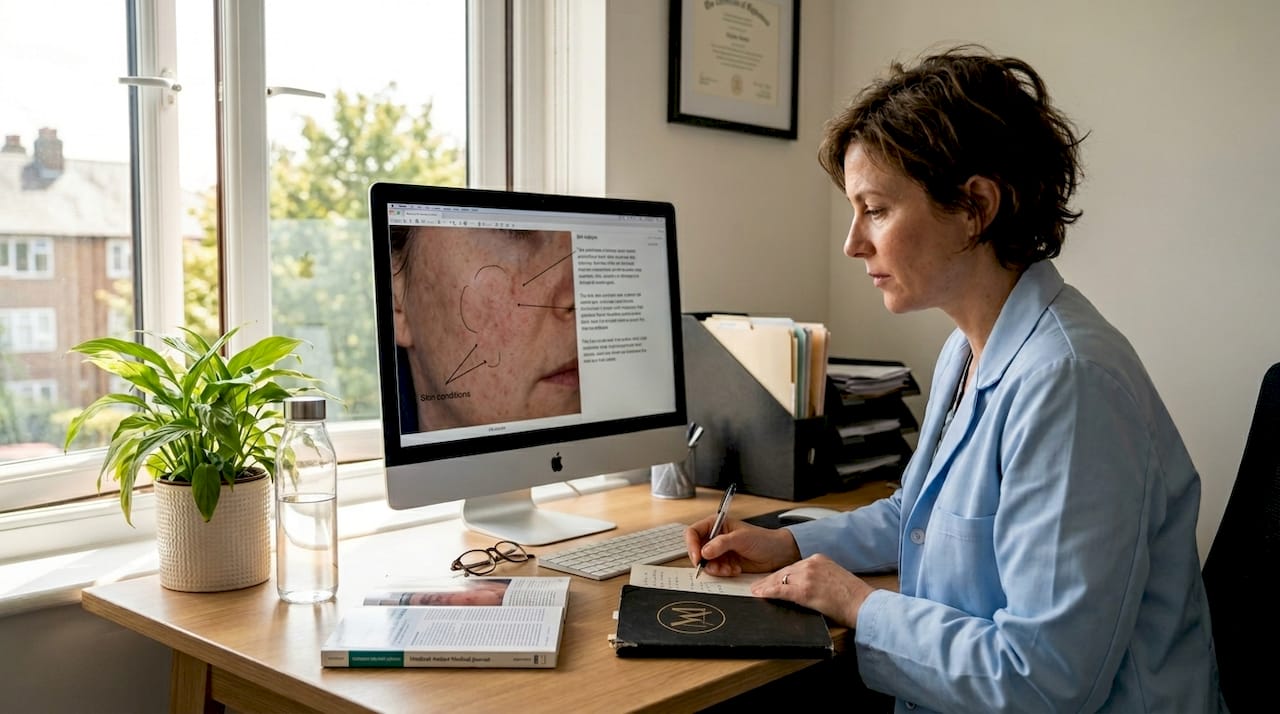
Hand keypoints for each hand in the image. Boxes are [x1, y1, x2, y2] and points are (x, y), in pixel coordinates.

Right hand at [683, 516, 800, 575]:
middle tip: (715, 566)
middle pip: (696, 549)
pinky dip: (723, 572)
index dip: (692, 545)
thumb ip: (721, 543)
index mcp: (716, 524)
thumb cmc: (762, 539)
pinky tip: (735, 570)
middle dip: (704, 560)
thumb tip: (704, 551)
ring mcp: (720, 551)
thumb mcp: (741, 538)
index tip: (698, 557)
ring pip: (706, 563)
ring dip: (716, 568)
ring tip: (729, 568)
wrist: (777, 554)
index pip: (694, 532)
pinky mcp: (725, 563)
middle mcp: (715, 537)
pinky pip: (715, 571)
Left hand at [750, 554, 876, 627]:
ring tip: (756, 591)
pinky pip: (781, 590)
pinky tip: (761, 595)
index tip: (772, 579)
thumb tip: (806, 587)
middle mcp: (812, 564)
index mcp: (819, 559)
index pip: (793, 566)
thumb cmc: (854, 597)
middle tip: (758, 586)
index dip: (780, 574)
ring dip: (766, 586)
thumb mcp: (835, 578)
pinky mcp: (805, 591)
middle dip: (770, 580)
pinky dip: (769, 592)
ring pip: (780, 579)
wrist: (863, 604)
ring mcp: (808, 576)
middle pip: (784, 571)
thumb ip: (819, 578)